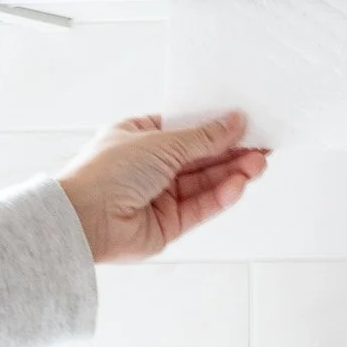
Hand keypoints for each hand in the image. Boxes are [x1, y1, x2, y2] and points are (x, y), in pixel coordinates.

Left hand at [58, 113, 267, 263]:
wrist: (84, 220)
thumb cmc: (107, 172)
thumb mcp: (161, 142)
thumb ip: (203, 137)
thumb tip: (234, 122)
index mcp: (138, 137)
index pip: (185, 129)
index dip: (215, 126)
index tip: (244, 122)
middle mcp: (148, 166)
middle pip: (199, 157)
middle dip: (231, 151)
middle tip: (262, 145)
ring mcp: (158, 196)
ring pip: (204, 183)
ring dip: (232, 173)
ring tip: (258, 163)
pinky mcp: (167, 224)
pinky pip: (200, 207)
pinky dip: (220, 196)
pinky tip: (238, 184)